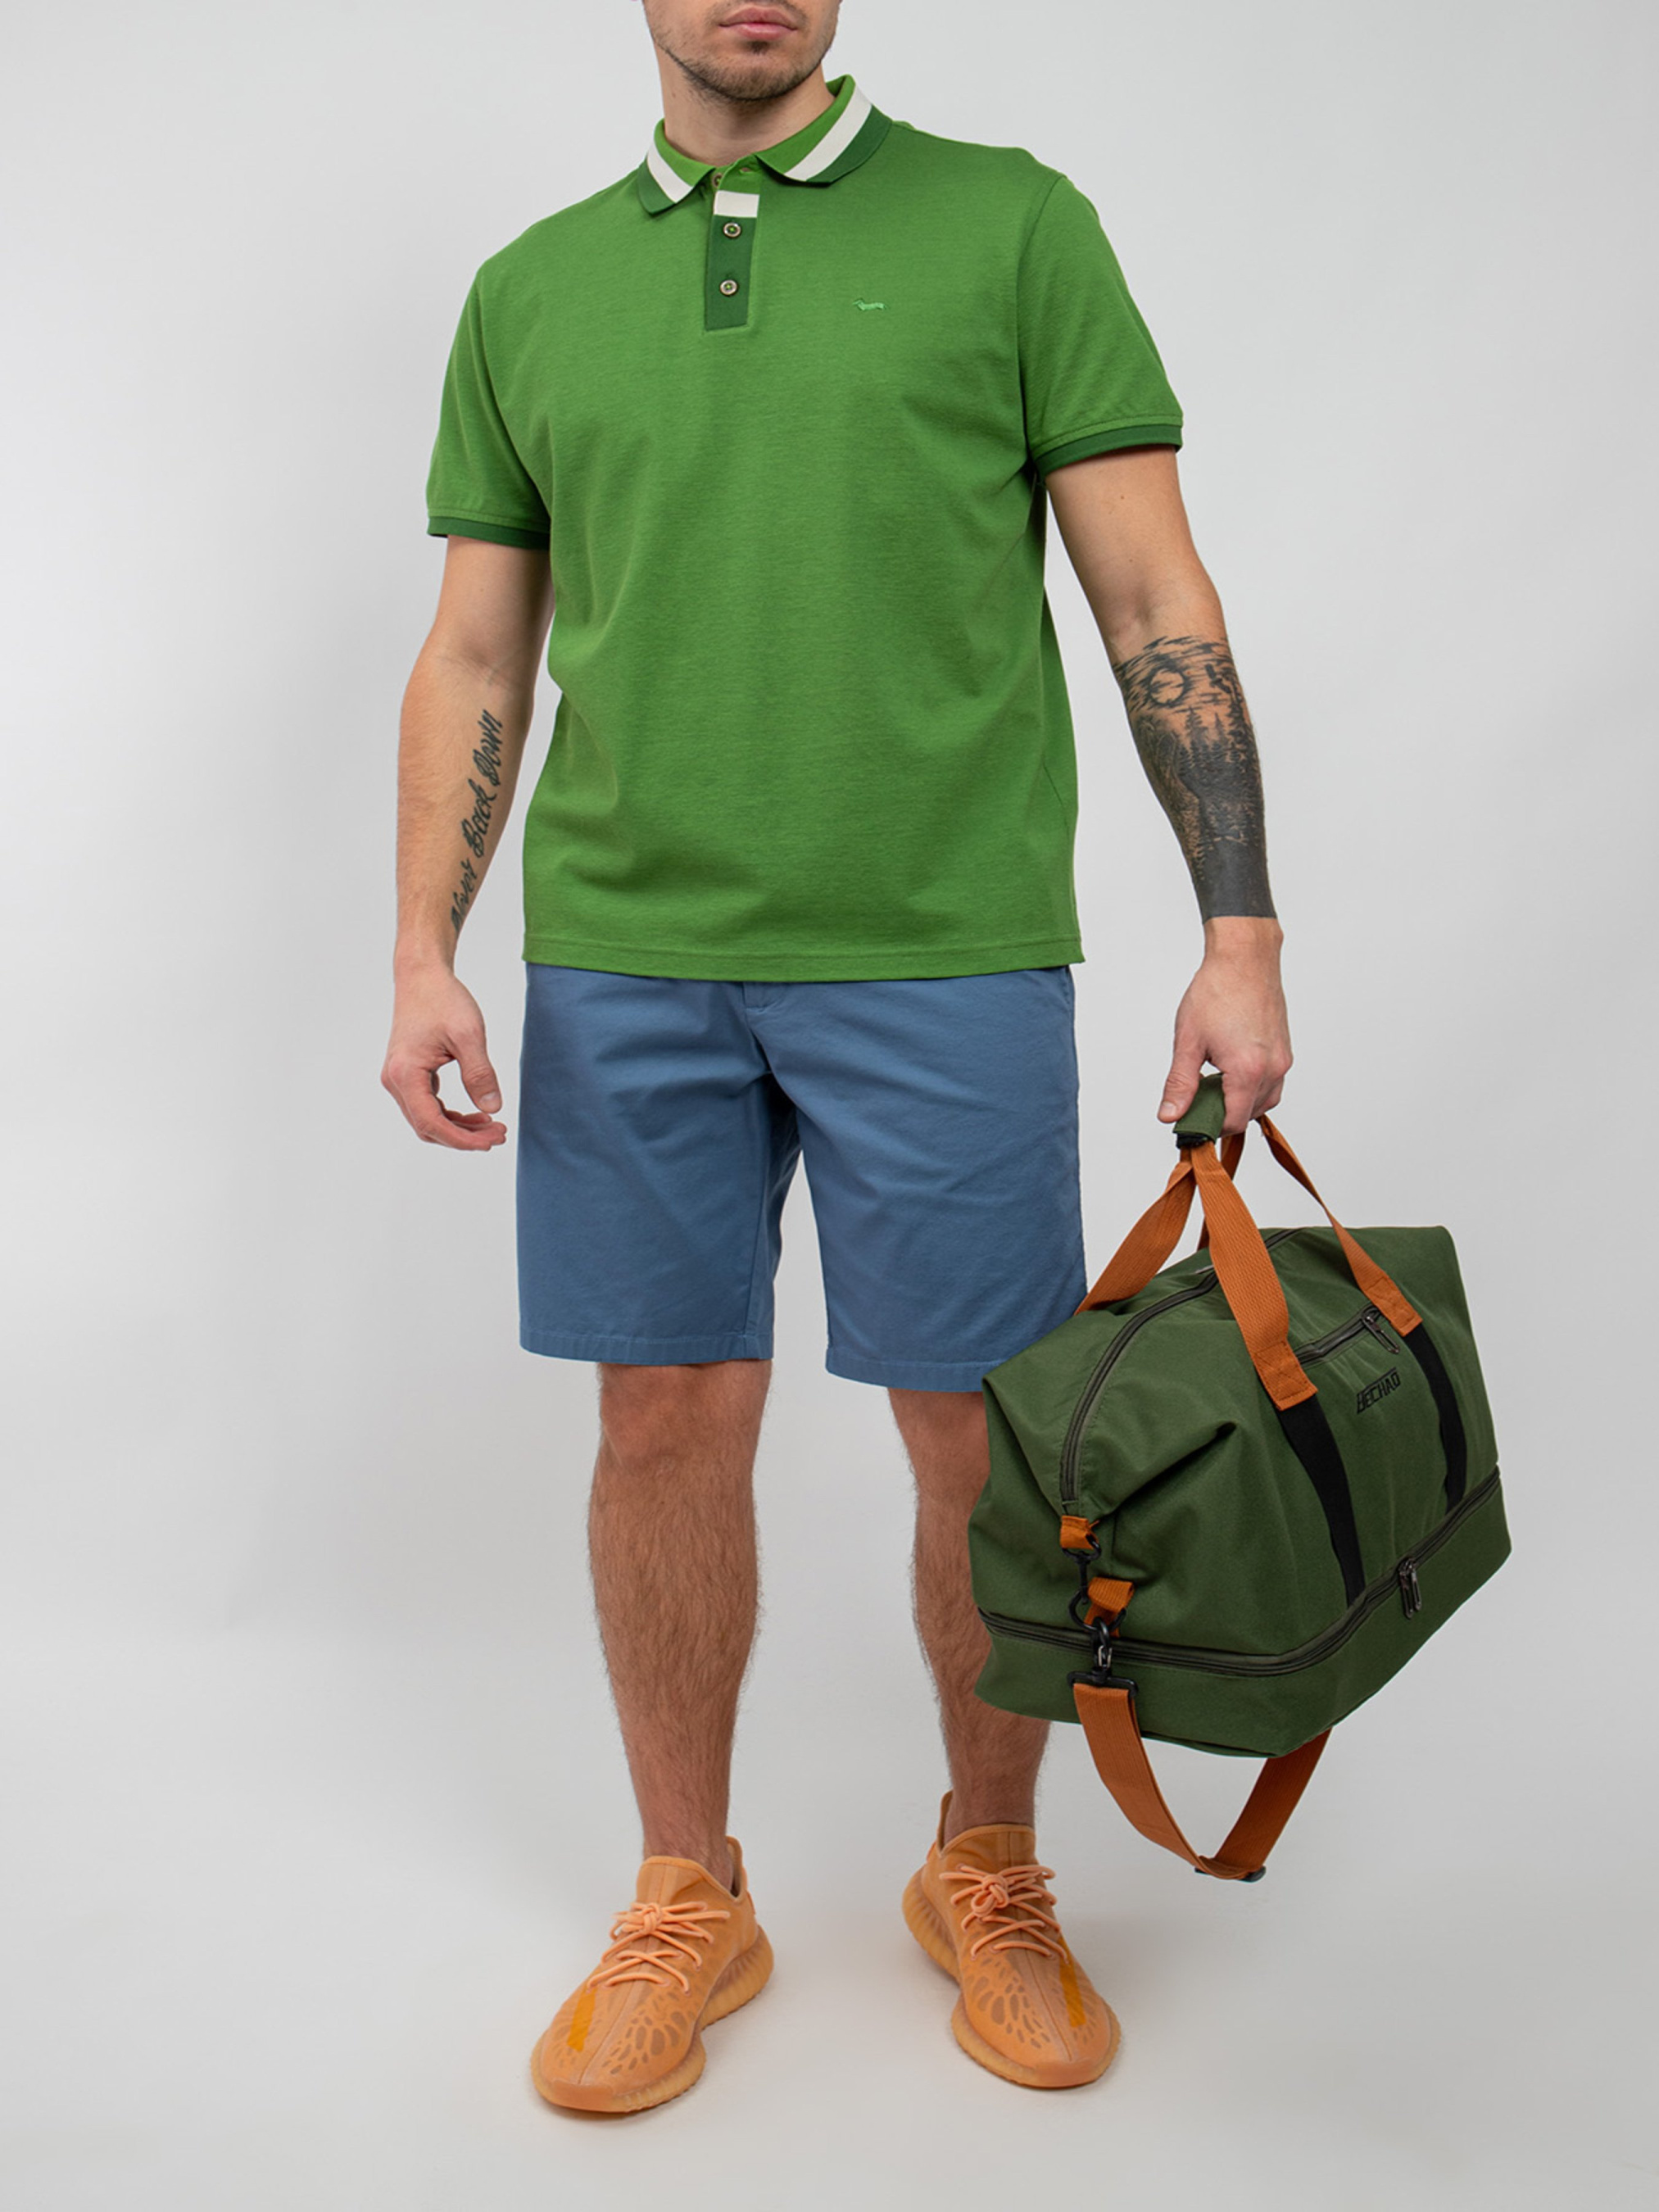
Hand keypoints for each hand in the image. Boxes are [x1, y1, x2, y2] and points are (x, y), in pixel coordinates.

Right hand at [381, 964, 506, 1150]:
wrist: (422, 976)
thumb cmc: (442, 999)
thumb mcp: (468, 1035)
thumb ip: (480, 1074)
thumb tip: (493, 1109)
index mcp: (405, 1074)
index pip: (431, 1123)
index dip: (462, 1139)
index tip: (492, 1140)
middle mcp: (395, 1080)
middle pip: (427, 1127)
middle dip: (464, 1137)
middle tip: (499, 1134)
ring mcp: (399, 1078)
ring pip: (427, 1119)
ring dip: (459, 1129)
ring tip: (492, 1127)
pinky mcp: (408, 1075)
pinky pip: (427, 1106)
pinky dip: (451, 1115)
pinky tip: (477, 1114)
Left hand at [1157, 918, 1291, 1135]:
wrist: (1244, 959)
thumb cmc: (1217, 991)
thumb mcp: (1188, 1041)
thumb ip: (1180, 1083)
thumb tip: (1170, 1114)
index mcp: (1247, 1070)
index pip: (1231, 1121)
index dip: (1207, 1126)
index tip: (1188, 1120)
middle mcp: (1272, 1069)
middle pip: (1247, 1115)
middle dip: (1221, 1114)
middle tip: (1195, 1100)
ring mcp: (1283, 1060)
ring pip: (1263, 1102)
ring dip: (1238, 1103)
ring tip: (1212, 1085)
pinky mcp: (1285, 1051)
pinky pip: (1272, 1084)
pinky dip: (1252, 1088)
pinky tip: (1230, 1072)